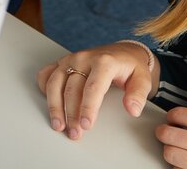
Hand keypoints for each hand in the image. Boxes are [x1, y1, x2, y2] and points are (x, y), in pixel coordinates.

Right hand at [37, 42, 156, 140]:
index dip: (88, 108)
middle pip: (71, 89)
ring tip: (58, 125)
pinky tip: (50, 103)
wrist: (122, 53)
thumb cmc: (130, 68)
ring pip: (54, 83)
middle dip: (71, 114)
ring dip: (54, 106)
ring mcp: (70, 60)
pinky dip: (44, 89)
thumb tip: (132, 109)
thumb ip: (138, 94)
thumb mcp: (142, 79)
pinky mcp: (61, 62)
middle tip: (75, 133)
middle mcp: (83, 58)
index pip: (93, 87)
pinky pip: (46, 75)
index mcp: (104, 62)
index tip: (86, 125)